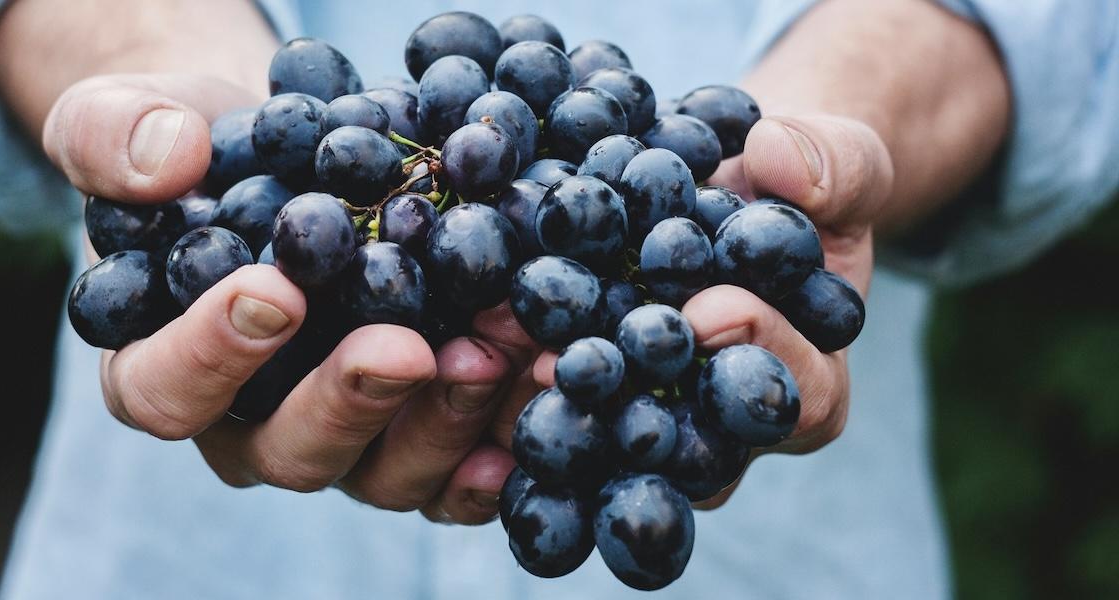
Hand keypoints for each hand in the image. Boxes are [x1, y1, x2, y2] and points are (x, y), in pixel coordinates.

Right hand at [46, 72, 521, 523]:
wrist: (291, 162)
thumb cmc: (200, 153)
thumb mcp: (129, 119)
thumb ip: (115, 137)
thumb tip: (168, 162)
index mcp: (162, 368)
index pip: (166, 391)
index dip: (212, 355)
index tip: (275, 291)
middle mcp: (251, 425)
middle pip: (290, 451)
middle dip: (353, 401)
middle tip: (407, 348)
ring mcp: (343, 438)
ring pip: (385, 471)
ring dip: (447, 419)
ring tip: (499, 350)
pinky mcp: (415, 432)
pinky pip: (456, 468)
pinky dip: (501, 440)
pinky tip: (540, 392)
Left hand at [503, 113, 891, 507]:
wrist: (731, 188)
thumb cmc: (798, 185)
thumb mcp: (840, 161)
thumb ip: (833, 165)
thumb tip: (778, 160)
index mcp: (809, 384)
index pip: (800, 394)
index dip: (760, 354)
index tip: (711, 310)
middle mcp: (728, 426)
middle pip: (693, 444)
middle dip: (637, 402)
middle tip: (577, 364)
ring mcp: (656, 418)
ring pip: (615, 439)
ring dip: (562, 405)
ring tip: (511, 359)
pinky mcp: (595, 396)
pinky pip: (561, 404)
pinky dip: (518, 379)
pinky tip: (472, 351)